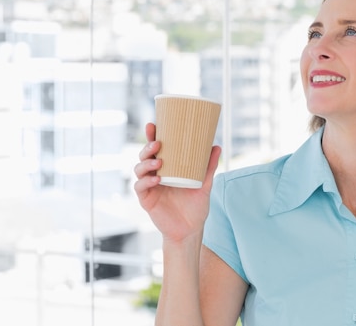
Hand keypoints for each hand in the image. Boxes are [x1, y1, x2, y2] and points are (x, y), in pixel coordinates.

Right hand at [134, 122, 220, 243]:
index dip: (152, 136)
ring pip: (139, 169)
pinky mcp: (146, 199)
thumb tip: (216, 146)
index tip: (153, 125)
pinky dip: (147, 182)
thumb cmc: (195, 206)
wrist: (191, 230)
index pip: (157, 149)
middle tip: (158, 143)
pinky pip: (141, 187)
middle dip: (148, 148)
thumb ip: (209, 166)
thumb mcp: (205, 183)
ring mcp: (149, 186)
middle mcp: (155, 174)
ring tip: (159, 162)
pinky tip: (157, 180)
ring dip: (146, 163)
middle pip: (145, 156)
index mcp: (167, 168)